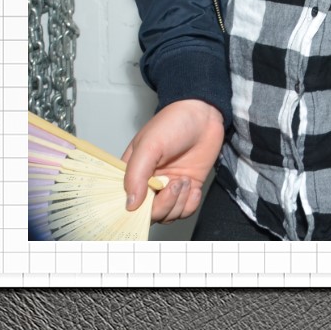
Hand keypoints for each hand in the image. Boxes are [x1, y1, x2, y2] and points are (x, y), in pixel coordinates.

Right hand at [121, 99, 225, 222]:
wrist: (204, 114)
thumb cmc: (173, 123)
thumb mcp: (149, 145)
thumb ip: (136, 174)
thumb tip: (130, 204)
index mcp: (132, 174)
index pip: (126, 203)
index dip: (134, 211)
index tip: (145, 206)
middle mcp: (149, 184)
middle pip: (149, 214)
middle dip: (163, 205)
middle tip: (174, 183)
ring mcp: (169, 187)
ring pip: (168, 215)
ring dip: (178, 202)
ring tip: (184, 179)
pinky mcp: (188, 187)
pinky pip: (186, 210)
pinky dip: (190, 204)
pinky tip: (193, 188)